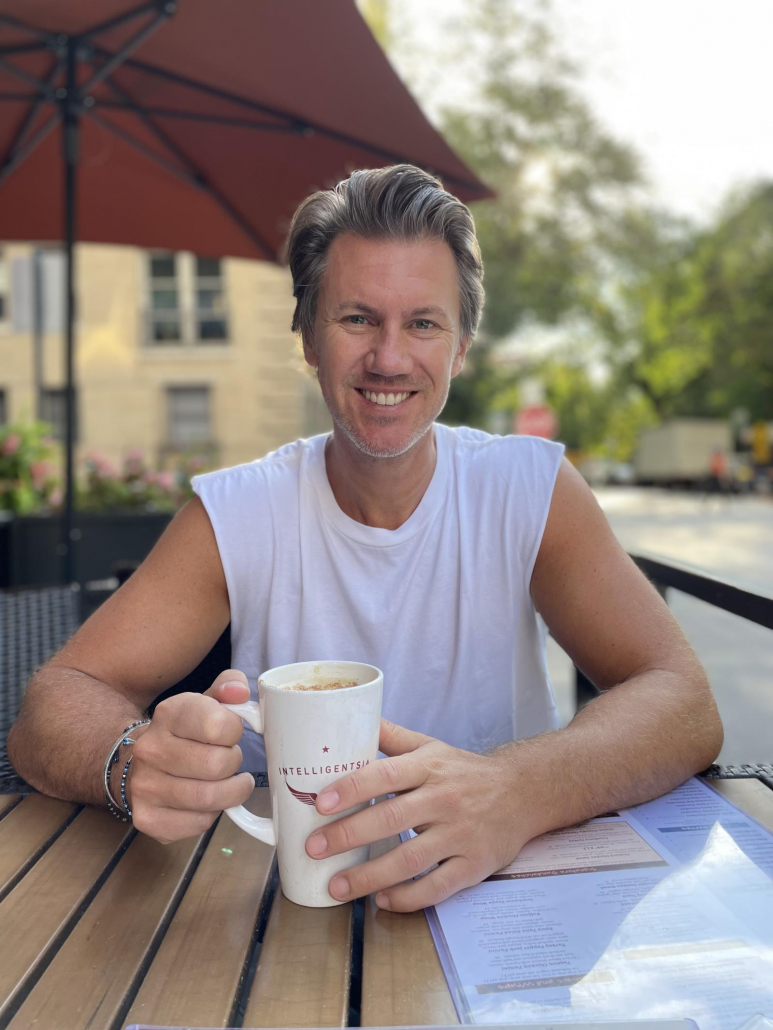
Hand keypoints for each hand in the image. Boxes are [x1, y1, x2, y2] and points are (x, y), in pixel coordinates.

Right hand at [127, 670, 254, 842]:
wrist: (136, 762)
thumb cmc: (184, 733)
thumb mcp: (206, 702)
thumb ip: (229, 686)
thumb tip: (239, 691)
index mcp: (168, 714)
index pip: (219, 725)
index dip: (235, 732)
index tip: (230, 733)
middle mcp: (151, 749)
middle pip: (217, 765)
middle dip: (234, 763)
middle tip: (230, 760)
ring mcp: (145, 786)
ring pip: (209, 798)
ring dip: (230, 792)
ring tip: (229, 782)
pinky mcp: (147, 819)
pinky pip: (198, 824)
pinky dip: (212, 815)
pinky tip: (207, 802)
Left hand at [304, 719, 535, 911]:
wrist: (523, 792)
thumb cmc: (465, 771)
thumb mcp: (431, 747)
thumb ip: (391, 736)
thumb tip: (351, 716)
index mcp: (429, 767)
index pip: (385, 774)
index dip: (351, 788)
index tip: (321, 803)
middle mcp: (443, 799)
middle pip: (391, 818)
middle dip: (348, 836)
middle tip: (314, 848)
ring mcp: (460, 834)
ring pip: (410, 859)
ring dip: (369, 876)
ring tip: (336, 886)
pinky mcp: (473, 865)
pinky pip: (437, 887)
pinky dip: (407, 898)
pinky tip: (382, 901)